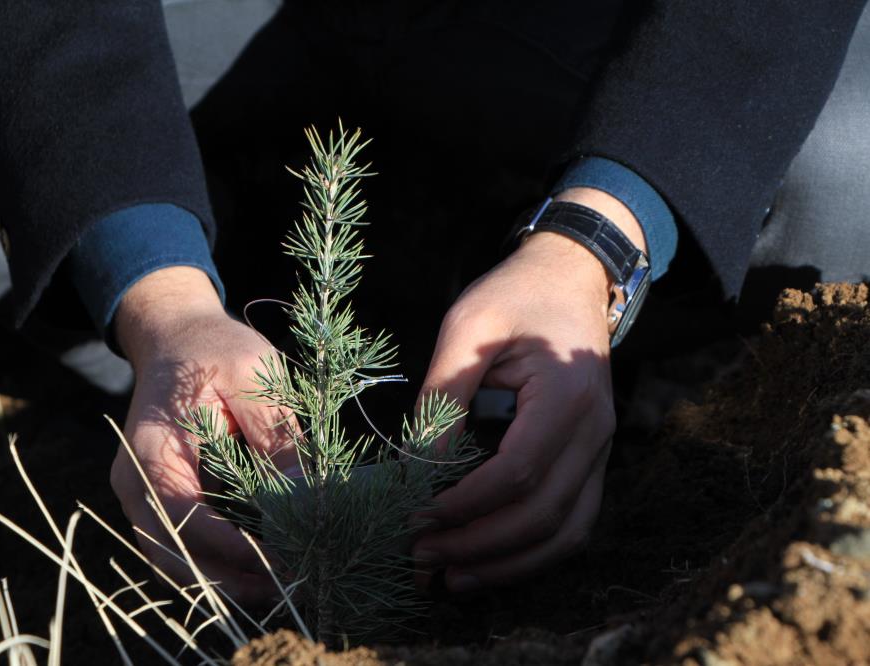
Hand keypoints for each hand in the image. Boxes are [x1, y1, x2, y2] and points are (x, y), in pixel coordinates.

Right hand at [109, 266, 294, 605]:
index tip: (283, 559)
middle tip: (288, 586)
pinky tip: (258, 570)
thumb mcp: (255, 377)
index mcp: (153, 449)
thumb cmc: (216, 351)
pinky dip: (215, 565)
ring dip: (223, 581)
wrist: (177, 338)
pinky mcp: (157, 502)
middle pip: (174, 553)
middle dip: (230, 579)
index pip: (186, 516)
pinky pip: (181, 547)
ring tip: (279, 587)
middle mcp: (135, 481)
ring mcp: (140, 497)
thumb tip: (308, 497)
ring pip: (175, 560)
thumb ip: (277, 436)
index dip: (233, 547)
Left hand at [412, 188, 643, 592]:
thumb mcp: (467, 327)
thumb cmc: (514, 296)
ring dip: (508, 564)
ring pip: (565, 532)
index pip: (518, 471)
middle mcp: (594, 430)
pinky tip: (488, 562)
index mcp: (566, 393)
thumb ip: (443, 395)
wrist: (570, 279)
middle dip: (478, 545)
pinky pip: (572, 522)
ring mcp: (600, 449)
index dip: (465, 504)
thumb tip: (414, 467)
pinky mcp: (591, 459)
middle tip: (421, 557)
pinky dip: (533, 553)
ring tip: (450, 579)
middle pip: (543, 514)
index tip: (416, 517)